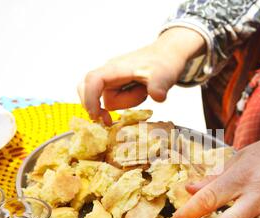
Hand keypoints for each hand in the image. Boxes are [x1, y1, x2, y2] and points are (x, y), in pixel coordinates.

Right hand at [78, 27, 204, 124]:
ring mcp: (114, 79)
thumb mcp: (164, 75)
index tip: (95, 115)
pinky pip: (116, 99)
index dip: (90, 98)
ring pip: (110, 100)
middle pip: (94, 92)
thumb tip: (157, 96)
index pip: (93, 81)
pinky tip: (140, 94)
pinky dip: (127, 101)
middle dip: (100, 106)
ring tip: (144, 91)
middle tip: (110, 120)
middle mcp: (111, 73)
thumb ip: (159, 86)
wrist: (169, 55)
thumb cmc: (164, 62)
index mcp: (116, 68)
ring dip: (127, 102)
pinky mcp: (119, 85)